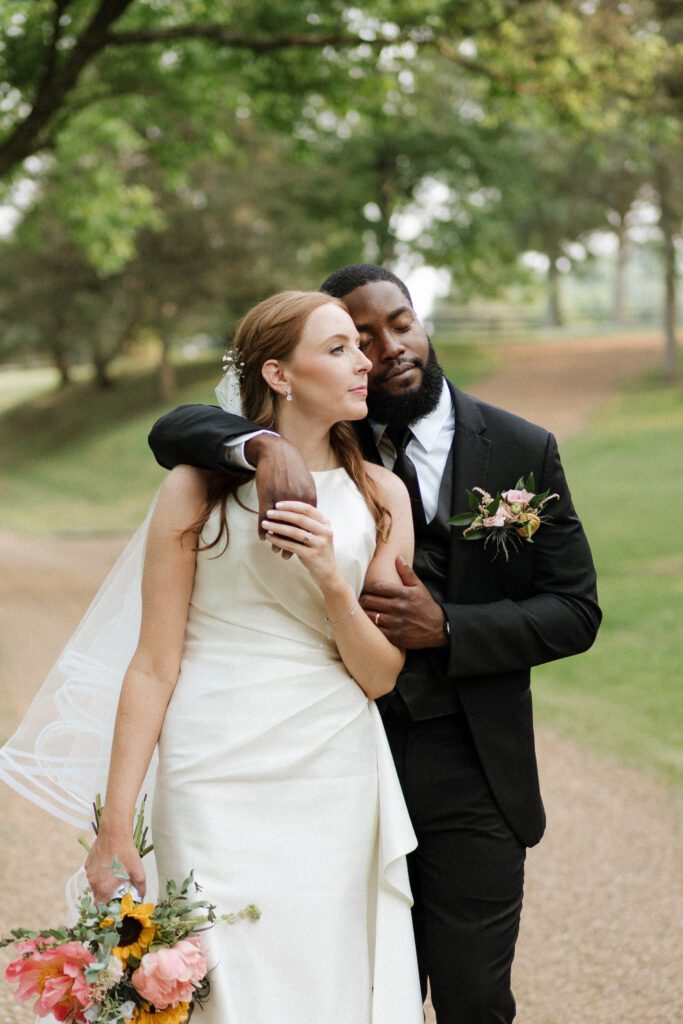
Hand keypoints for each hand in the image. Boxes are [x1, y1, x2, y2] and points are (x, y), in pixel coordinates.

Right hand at [85, 831, 146, 903]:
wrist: (114, 833)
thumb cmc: (126, 853)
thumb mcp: (138, 872)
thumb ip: (140, 888)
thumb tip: (141, 896)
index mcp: (104, 888)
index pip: (100, 908)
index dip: (106, 909)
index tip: (114, 906)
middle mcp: (93, 882)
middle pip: (98, 897)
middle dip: (106, 897)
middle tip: (117, 891)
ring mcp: (89, 873)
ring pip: (95, 885)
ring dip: (103, 884)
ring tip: (114, 876)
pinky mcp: (88, 864)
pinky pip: (93, 874)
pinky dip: (100, 874)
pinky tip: (109, 866)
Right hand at [246, 435, 316, 557]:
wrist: (277, 451)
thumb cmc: (292, 466)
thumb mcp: (306, 481)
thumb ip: (309, 498)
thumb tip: (312, 512)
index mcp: (308, 497)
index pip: (307, 523)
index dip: (304, 537)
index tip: (302, 548)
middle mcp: (296, 500)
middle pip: (294, 528)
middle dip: (292, 544)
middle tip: (289, 556)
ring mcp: (280, 498)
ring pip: (279, 525)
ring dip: (277, 540)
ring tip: (276, 551)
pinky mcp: (266, 495)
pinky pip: (264, 516)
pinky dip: (263, 529)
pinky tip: (262, 537)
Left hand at [261, 501, 340, 591]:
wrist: (328, 573)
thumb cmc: (317, 551)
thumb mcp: (316, 534)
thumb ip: (305, 523)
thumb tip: (282, 511)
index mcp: (326, 523)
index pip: (307, 508)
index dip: (291, 505)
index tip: (277, 504)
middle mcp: (325, 531)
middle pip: (300, 518)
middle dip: (282, 514)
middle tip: (268, 513)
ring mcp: (319, 544)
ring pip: (294, 532)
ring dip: (277, 527)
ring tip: (265, 524)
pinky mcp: (312, 555)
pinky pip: (291, 545)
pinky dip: (278, 540)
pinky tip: (269, 538)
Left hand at [359, 556, 447, 648]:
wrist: (438, 628)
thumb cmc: (426, 606)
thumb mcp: (419, 587)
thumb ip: (407, 572)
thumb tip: (398, 557)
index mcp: (403, 593)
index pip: (377, 587)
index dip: (368, 587)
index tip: (367, 589)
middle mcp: (398, 607)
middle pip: (369, 601)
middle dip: (363, 599)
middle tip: (363, 600)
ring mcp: (395, 623)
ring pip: (369, 616)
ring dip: (365, 613)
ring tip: (365, 611)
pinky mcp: (394, 636)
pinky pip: (376, 630)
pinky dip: (372, 626)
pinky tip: (373, 623)